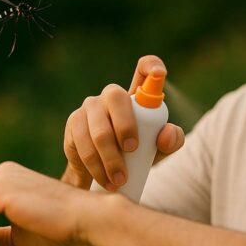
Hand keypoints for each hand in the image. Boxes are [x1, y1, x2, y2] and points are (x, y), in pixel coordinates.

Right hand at [62, 55, 184, 191]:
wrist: (105, 173)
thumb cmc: (138, 154)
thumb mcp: (159, 150)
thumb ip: (171, 141)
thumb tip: (166, 134)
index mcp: (137, 96)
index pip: (144, 68)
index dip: (151, 66)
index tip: (159, 73)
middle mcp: (112, 95)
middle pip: (116, 97)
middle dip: (125, 126)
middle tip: (133, 150)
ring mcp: (90, 107)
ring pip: (99, 128)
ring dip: (110, 157)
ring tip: (119, 179)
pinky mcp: (73, 123)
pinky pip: (82, 143)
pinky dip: (95, 165)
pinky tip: (103, 179)